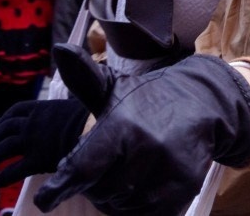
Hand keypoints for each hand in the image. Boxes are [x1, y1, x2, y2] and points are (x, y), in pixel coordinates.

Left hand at [0, 97, 89, 185]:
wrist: (95, 131)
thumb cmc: (90, 119)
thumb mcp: (73, 107)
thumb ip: (63, 111)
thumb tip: (69, 111)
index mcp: (41, 108)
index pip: (16, 110)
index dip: (5, 118)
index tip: (1, 124)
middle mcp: (32, 123)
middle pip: (5, 128)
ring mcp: (32, 142)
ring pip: (4, 148)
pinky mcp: (36, 161)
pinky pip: (13, 171)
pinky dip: (3, 177)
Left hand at [34, 54, 249, 214]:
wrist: (204, 103)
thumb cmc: (148, 99)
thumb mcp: (115, 87)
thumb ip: (83, 77)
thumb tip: (59, 49)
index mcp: (122, 124)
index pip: (85, 164)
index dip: (62, 184)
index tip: (45, 199)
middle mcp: (146, 146)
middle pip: (100, 191)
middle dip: (95, 185)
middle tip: (105, 167)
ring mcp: (168, 168)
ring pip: (123, 205)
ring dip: (117, 197)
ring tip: (125, 173)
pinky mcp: (185, 186)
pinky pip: (149, 213)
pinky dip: (138, 207)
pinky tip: (141, 185)